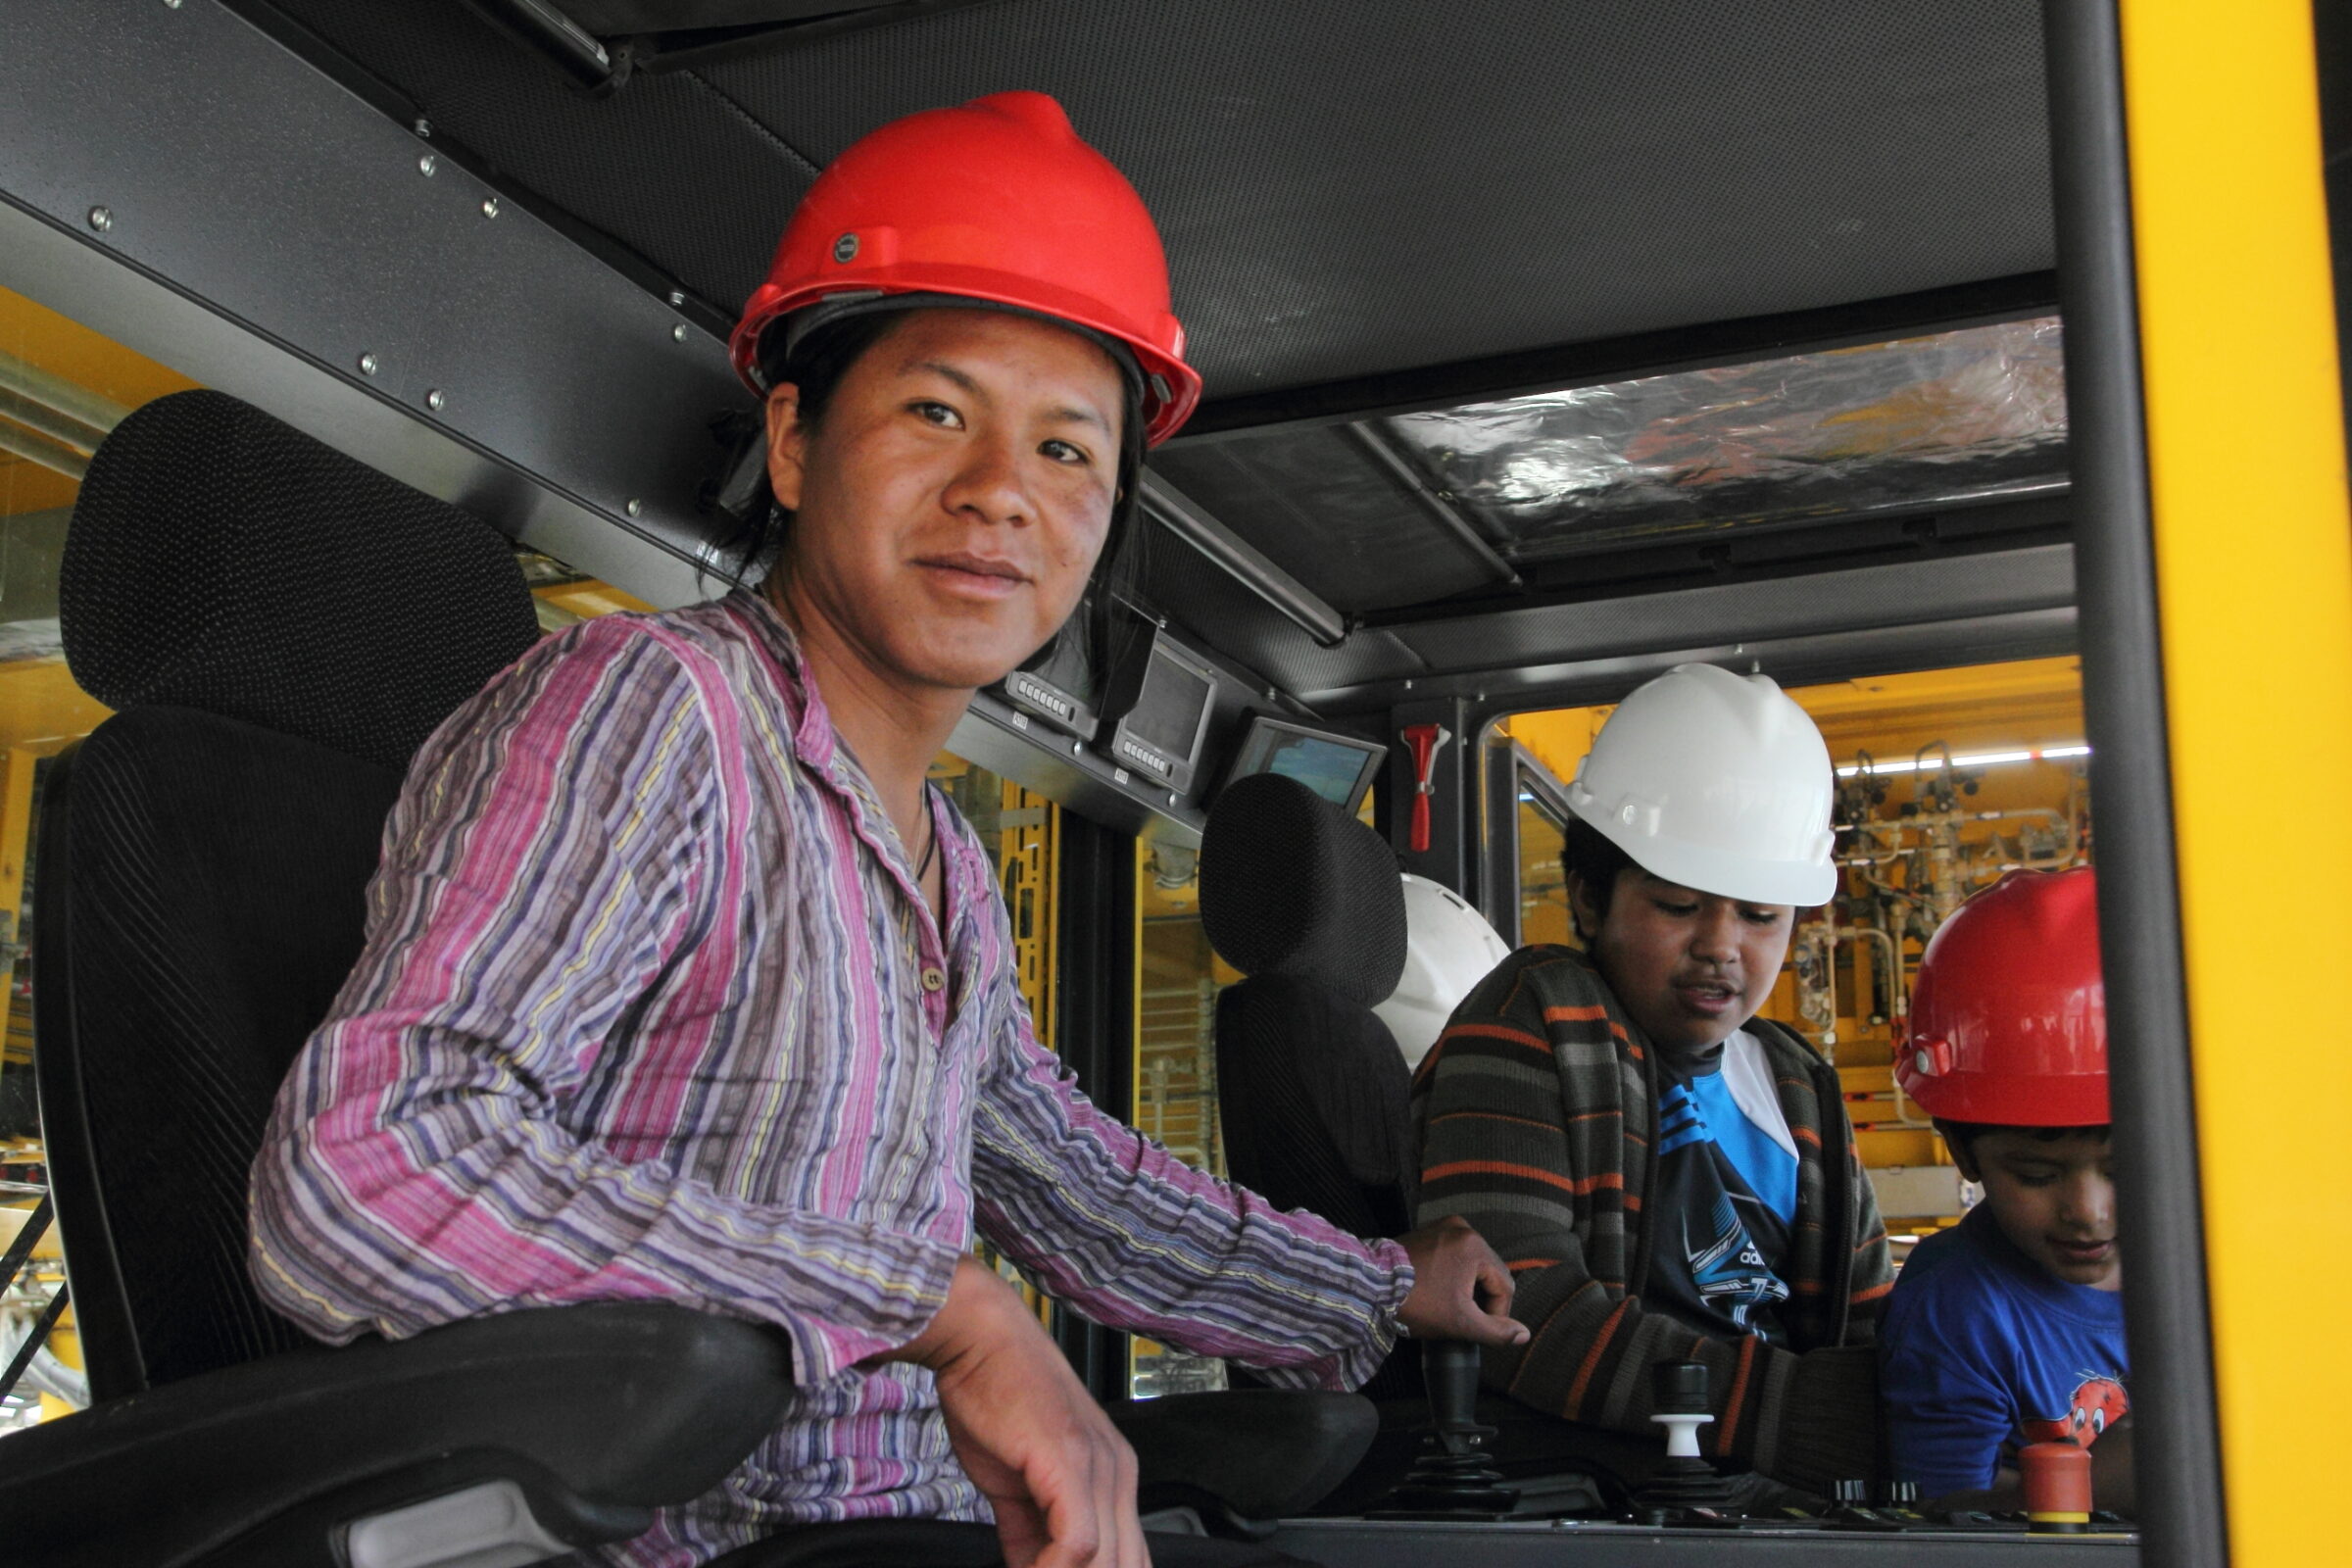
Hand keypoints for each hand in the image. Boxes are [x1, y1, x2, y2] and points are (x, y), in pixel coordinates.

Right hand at [882, 1256, 1143, 1567]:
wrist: (981, 1337)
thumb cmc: (993, 1394)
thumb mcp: (1015, 1480)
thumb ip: (1030, 1531)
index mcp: (1112, 1474)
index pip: (1126, 1556)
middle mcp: (1117, 1471)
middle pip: (1125, 1563)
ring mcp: (1099, 1466)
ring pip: (1109, 1561)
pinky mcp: (1072, 1462)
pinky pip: (1079, 1542)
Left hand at [1394, 1216, 1529, 1346]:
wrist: (1368, 1288)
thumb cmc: (1416, 1303)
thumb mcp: (1460, 1322)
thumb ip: (1496, 1331)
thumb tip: (1524, 1334)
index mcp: (1474, 1245)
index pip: (1504, 1286)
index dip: (1497, 1314)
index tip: (1479, 1329)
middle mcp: (1462, 1228)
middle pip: (1489, 1272)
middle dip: (1481, 1298)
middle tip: (1463, 1319)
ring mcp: (1442, 1226)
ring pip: (1472, 1264)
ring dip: (1468, 1287)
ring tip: (1450, 1306)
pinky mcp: (1428, 1231)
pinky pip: (1453, 1255)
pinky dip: (1453, 1274)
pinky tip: (1439, 1291)